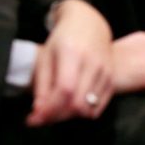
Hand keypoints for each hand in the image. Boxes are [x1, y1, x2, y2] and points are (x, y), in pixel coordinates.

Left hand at [26, 0, 112, 126]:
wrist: (91, 25)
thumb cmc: (64, 39)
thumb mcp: (46, 56)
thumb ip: (42, 85)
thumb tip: (39, 112)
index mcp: (74, 53)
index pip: (64, 90)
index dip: (49, 109)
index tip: (33, 119)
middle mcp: (94, 63)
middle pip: (78, 103)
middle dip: (57, 116)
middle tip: (43, 116)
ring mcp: (106, 71)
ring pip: (88, 109)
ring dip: (69, 116)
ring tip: (56, 110)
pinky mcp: (112, 79)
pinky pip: (99, 107)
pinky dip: (83, 113)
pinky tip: (72, 106)